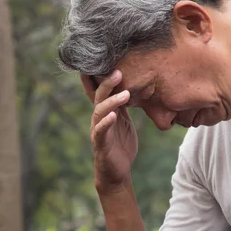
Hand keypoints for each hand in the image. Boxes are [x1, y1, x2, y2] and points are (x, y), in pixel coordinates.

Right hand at [81, 70, 137, 191]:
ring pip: (100, 111)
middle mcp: (98, 118)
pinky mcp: (100, 144)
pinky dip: (106, 123)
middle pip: (99, 96)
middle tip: (119, 71)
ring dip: (112, 101)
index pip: (99, 90)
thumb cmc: (120, 145)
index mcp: (105, 112)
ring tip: (126, 94)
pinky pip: (101, 131)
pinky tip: (114, 116)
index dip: (99, 76)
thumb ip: (124, 105)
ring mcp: (98, 130)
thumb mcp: (124, 121)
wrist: (116, 171)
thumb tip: (133, 85)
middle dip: (107, 83)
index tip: (106, 59)